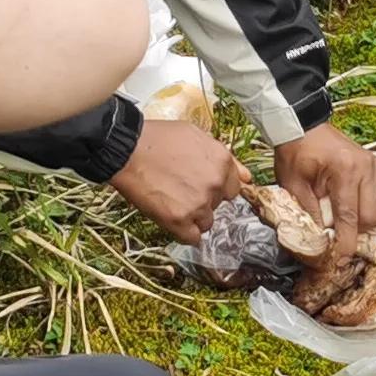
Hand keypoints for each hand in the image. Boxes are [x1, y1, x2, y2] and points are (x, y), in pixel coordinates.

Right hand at [109, 116, 251, 243]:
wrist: (127, 149)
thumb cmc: (158, 139)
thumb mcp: (197, 136)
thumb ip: (225, 158)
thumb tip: (247, 177)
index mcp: (222, 162)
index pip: (232, 188)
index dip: (215, 188)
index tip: (199, 185)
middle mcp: (215, 184)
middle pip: (218, 206)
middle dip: (203, 201)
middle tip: (180, 190)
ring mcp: (198, 203)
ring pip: (205, 223)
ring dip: (192, 217)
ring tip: (171, 202)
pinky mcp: (179, 219)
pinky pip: (192, 238)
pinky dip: (183, 233)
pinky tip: (171, 220)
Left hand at [271, 124, 375, 238]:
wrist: (303, 126)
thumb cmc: (295, 151)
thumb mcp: (292, 184)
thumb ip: (307, 213)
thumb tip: (320, 240)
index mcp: (344, 170)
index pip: (349, 217)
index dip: (345, 243)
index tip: (340, 260)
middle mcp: (366, 168)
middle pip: (371, 218)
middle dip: (354, 232)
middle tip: (335, 232)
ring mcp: (374, 167)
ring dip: (366, 223)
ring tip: (345, 220)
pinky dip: (372, 211)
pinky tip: (355, 209)